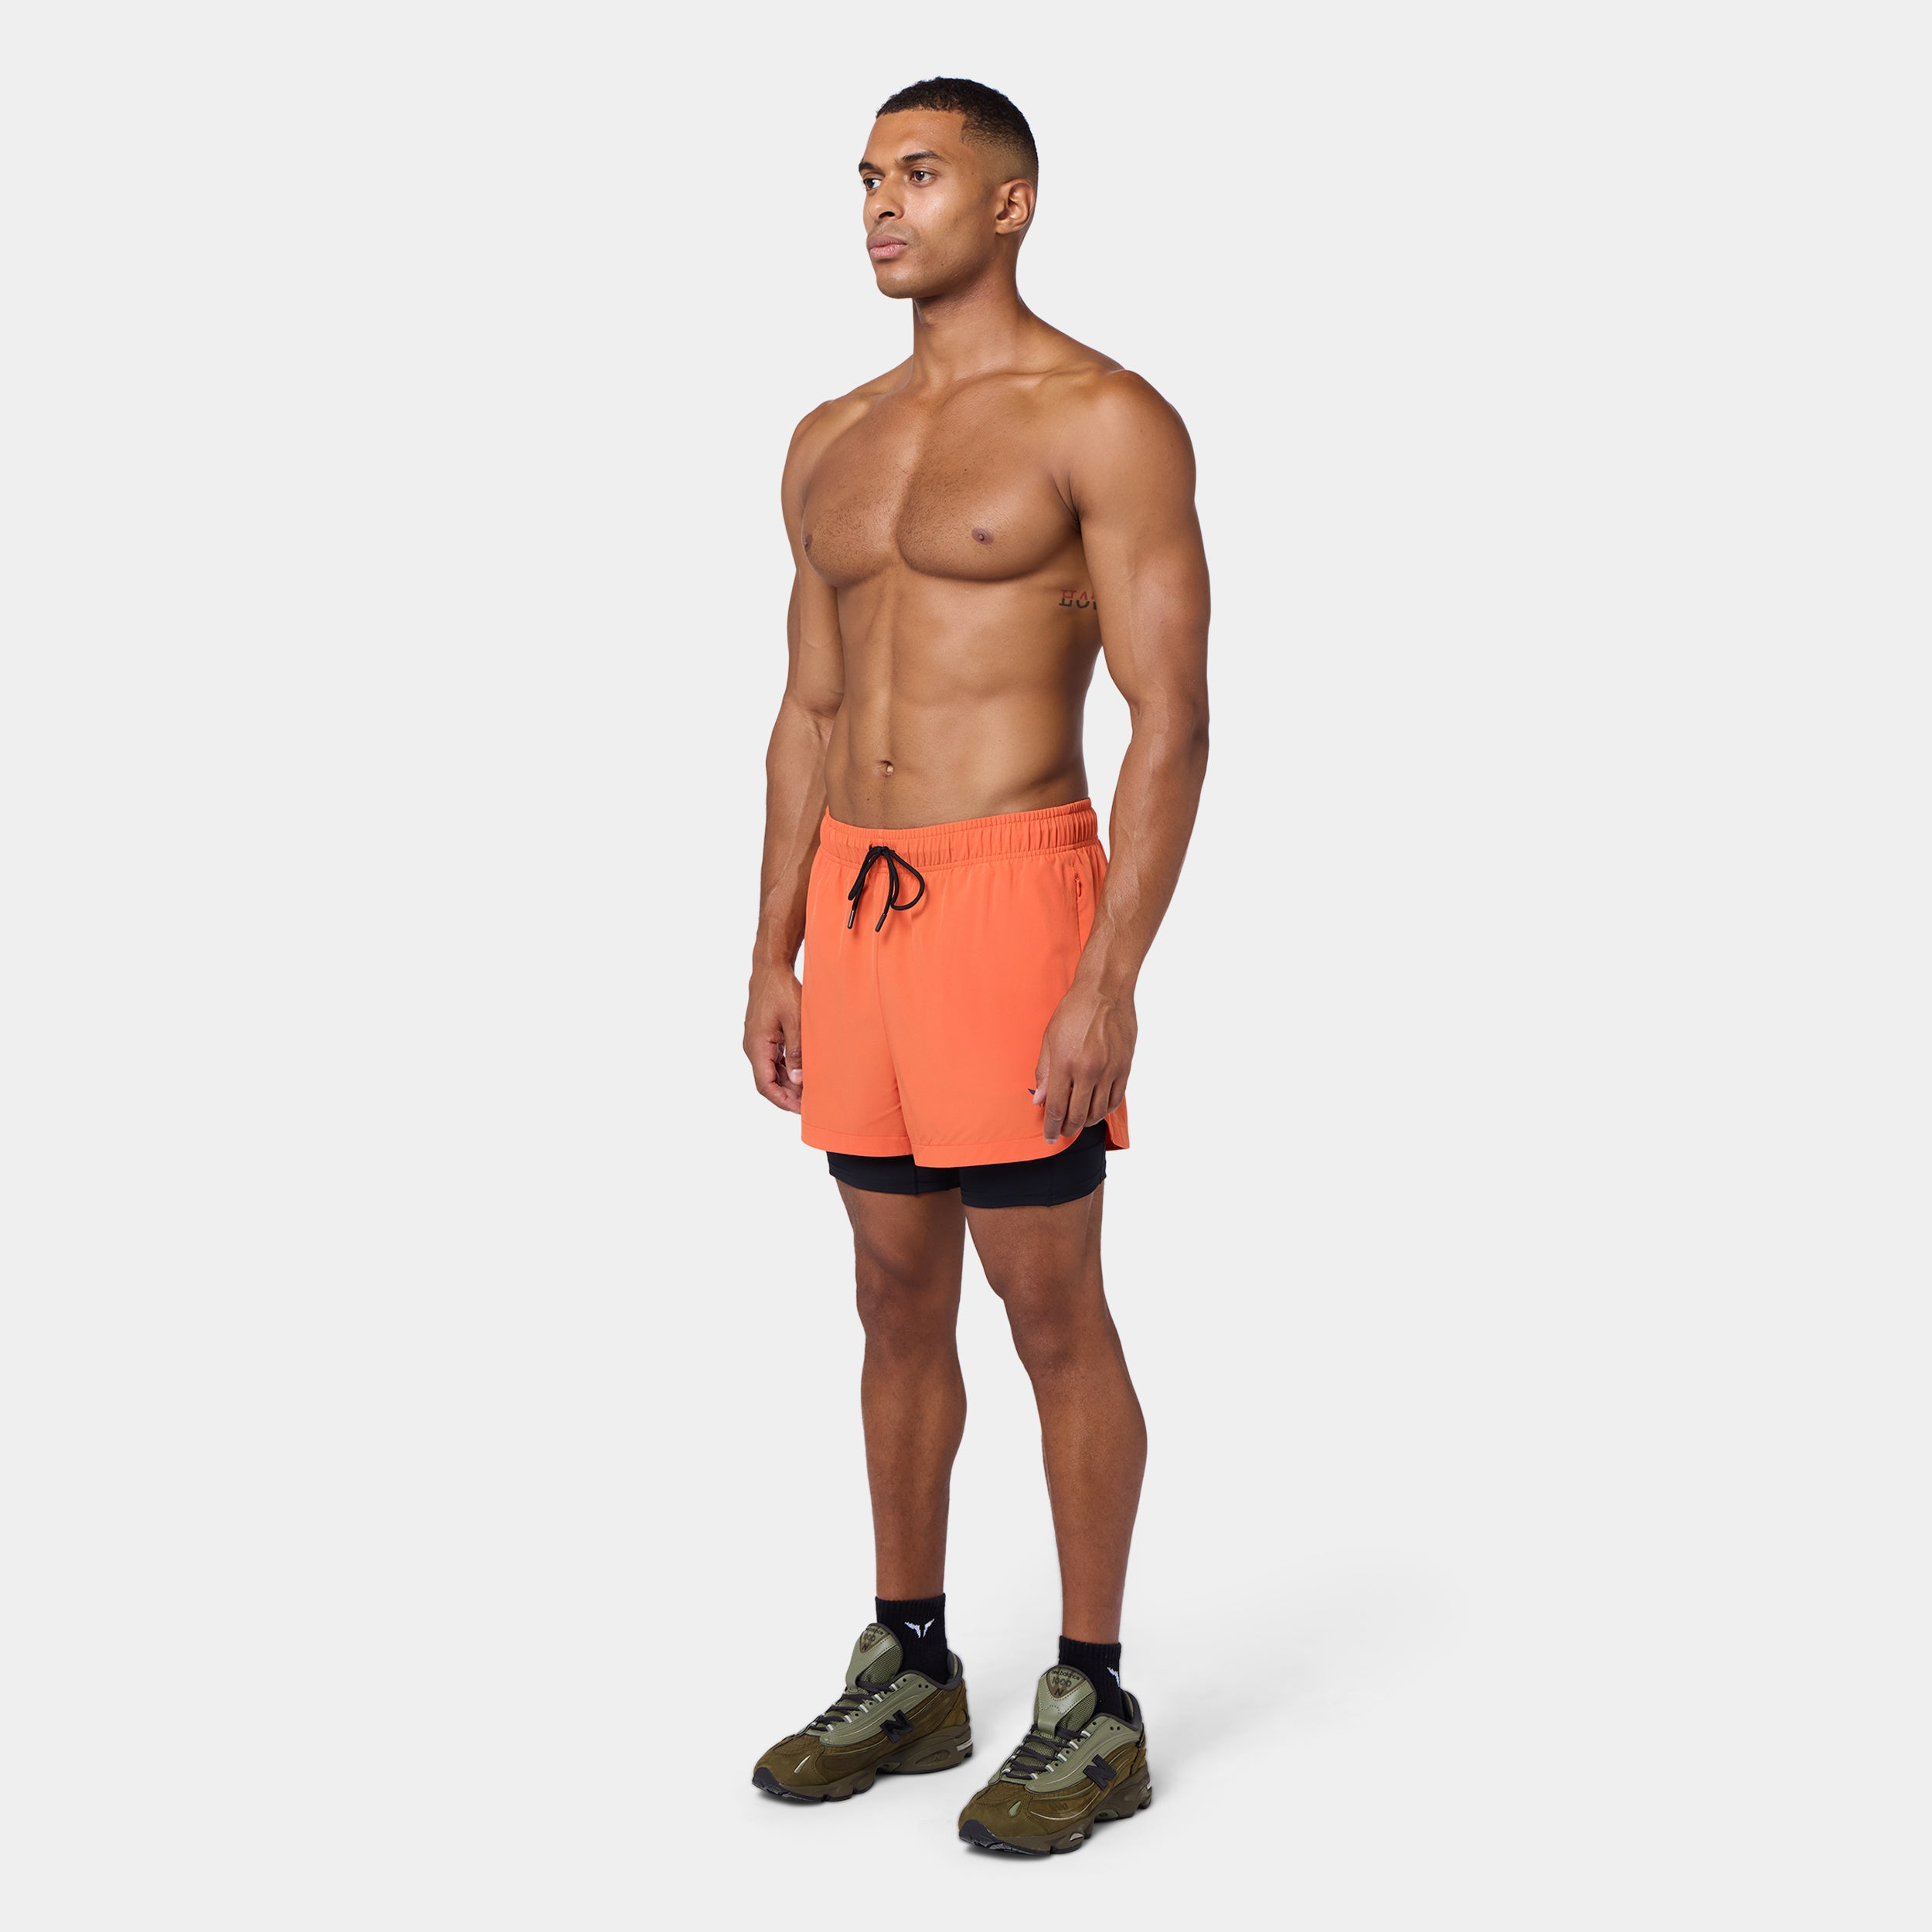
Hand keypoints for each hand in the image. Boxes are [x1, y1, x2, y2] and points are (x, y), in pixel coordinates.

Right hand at [745, 964, 803, 1112]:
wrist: (771, 969)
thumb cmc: (782, 991)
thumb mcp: (795, 1021)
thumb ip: (796, 1052)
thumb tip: (798, 1080)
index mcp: (757, 1046)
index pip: (765, 1085)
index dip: (782, 1101)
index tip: (800, 1109)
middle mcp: (753, 1047)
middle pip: (767, 1082)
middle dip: (788, 1095)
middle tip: (811, 1102)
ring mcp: (757, 1042)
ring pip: (770, 1072)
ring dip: (788, 1083)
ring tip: (809, 1090)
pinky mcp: (763, 1036)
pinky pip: (773, 1060)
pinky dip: (786, 1070)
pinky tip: (802, 1072)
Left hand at [1031, 982, 1135, 1143]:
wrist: (1105, 991)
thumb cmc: (1074, 1011)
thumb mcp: (1050, 1039)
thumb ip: (1044, 1072)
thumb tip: (1040, 1099)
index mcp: (1065, 1063)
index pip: (1057, 1107)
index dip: (1052, 1127)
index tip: (1049, 1137)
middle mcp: (1088, 1070)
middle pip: (1077, 1115)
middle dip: (1068, 1129)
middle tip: (1062, 1132)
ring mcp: (1109, 1070)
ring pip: (1098, 1111)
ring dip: (1086, 1121)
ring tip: (1078, 1121)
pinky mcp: (1124, 1067)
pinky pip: (1115, 1100)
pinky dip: (1104, 1110)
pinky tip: (1096, 1109)